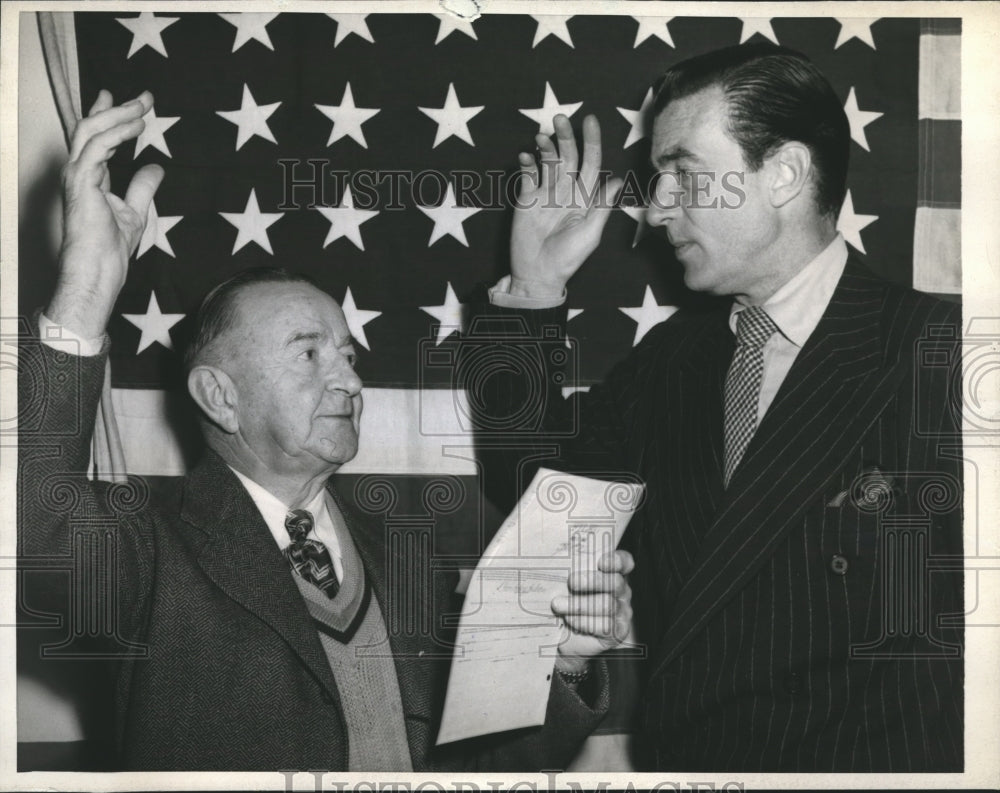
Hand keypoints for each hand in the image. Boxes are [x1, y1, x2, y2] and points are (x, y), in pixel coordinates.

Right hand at [48, 90, 163, 339]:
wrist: (99, 271)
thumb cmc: (111, 249)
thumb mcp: (136, 211)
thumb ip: (143, 187)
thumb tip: (156, 167)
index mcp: (90, 177)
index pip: (96, 138)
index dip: (109, 115)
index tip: (128, 101)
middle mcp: (79, 172)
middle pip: (92, 127)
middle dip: (117, 108)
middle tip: (145, 97)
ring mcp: (76, 175)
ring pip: (92, 131)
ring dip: (119, 115)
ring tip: (143, 108)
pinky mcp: (80, 182)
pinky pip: (96, 147)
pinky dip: (116, 133)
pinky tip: (135, 127)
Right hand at [509, 114, 622, 299]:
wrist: (538, 275)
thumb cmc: (568, 259)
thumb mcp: (590, 234)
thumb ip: (601, 206)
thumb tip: (617, 179)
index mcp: (584, 198)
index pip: (591, 163)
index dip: (591, 142)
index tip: (589, 121)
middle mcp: (566, 192)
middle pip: (568, 157)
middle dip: (565, 137)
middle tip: (559, 119)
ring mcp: (545, 194)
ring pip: (548, 162)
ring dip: (546, 147)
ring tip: (541, 136)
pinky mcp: (527, 200)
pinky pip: (528, 175)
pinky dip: (527, 163)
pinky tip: (526, 156)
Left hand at [551, 549, 633, 672]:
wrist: (570, 636)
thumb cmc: (569, 602)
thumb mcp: (569, 584)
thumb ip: (569, 573)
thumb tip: (552, 563)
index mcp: (613, 574)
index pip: (624, 562)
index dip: (616, 560)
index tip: (601, 562)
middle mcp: (621, 591)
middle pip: (614, 582)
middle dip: (592, 581)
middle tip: (571, 582)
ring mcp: (622, 611)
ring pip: (607, 605)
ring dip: (579, 604)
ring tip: (558, 604)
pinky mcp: (618, 631)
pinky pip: (605, 625)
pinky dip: (584, 622)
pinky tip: (570, 619)